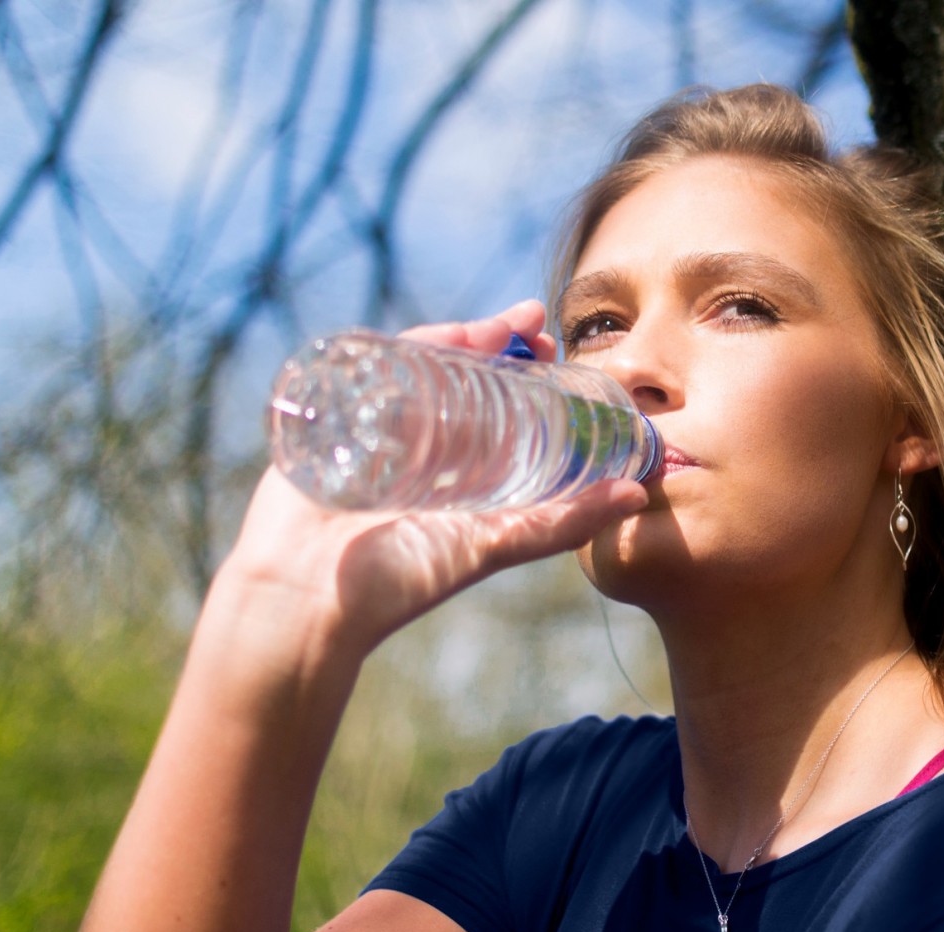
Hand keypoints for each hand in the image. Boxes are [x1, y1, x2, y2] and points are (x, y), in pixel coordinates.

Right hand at [217, 299, 648, 665]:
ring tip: (498, 323)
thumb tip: (637, 495)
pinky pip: (365, 371)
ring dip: (458, 335)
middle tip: (534, 322)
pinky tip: (431, 337)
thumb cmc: (399, 583)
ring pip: (417, 364)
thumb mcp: (492, 546)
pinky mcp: (330, 418)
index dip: (526, 370)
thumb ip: (561, 524)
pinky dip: (397, 349)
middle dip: (495, 340)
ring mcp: (371, 424)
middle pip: (457, 372)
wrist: (306, 598)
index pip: (495, 399)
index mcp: (454, 465)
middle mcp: (416, 440)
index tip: (556, 345)